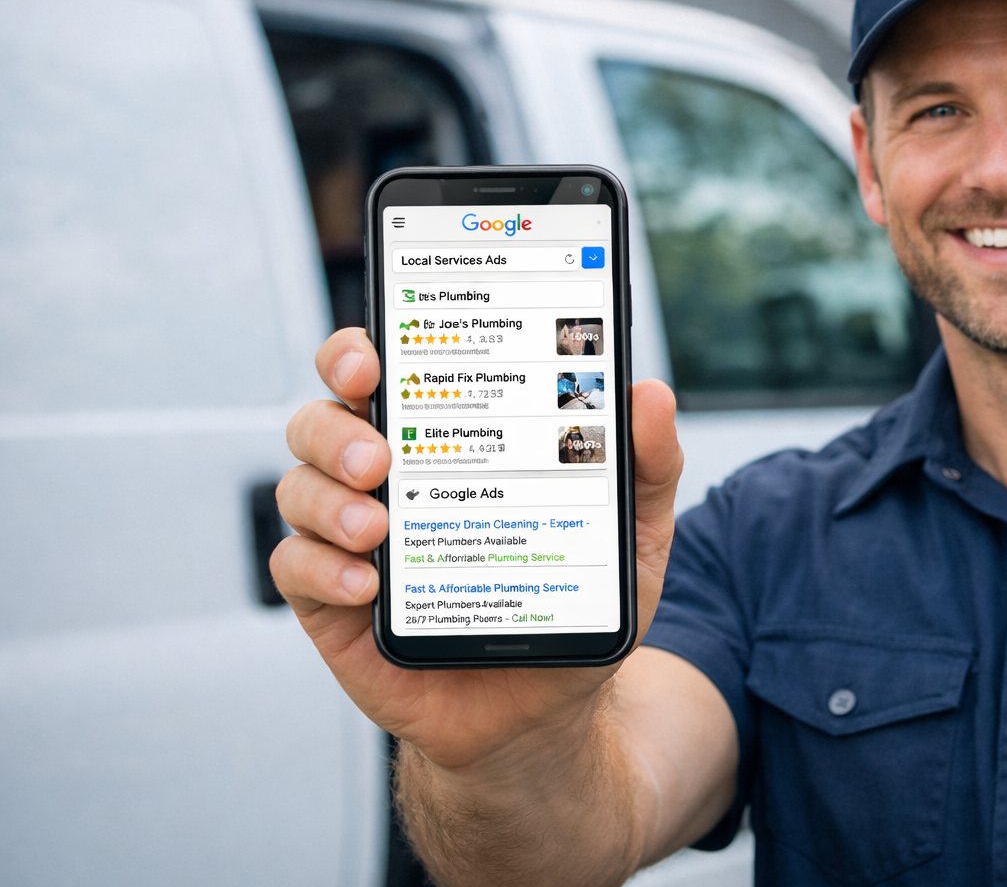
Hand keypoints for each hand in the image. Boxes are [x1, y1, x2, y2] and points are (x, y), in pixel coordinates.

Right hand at [272, 328, 683, 769]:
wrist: (545, 711)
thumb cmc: (575, 604)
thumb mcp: (632, 538)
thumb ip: (647, 465)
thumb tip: (650, 393)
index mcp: (446, 443)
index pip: (382, 374)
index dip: (358, 354)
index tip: (373, 361)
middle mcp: (386, 480)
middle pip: (321, 422)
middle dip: (333, 426)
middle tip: (378, 455)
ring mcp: (353, 541)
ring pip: (299, 489)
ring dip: (328, 499)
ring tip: (379, 528)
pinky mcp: (334, 605)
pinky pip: (295, 569)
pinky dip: (323, 568)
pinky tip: (371, 583)